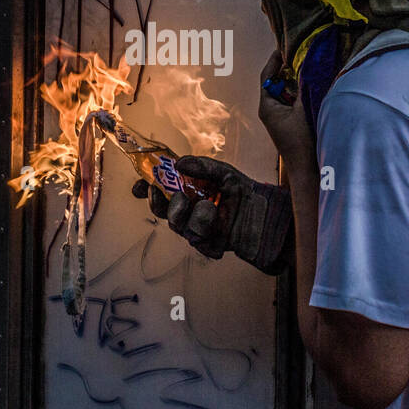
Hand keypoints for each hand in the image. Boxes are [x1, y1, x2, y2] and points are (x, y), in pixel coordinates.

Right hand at [130, 155, 293, 273]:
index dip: (146, 189)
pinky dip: (208, 229)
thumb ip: (201, 166)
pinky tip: (220, 223)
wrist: (270, 215)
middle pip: (163, 212)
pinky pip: (199, 241)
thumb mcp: (223, 172)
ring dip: (192, 215)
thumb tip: (178, 162)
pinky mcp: (209, 245)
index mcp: (189, 193)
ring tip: (210, 206)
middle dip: (161, 204)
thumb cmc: (245, 193)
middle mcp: (190, 212)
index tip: (139, 185)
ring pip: (179, 227)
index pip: (160, 192)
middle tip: (175, 195)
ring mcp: (198, 230)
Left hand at [258, 51, 313, 170]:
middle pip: (277, 82)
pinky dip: (301, 92)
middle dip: (289, 68)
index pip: (267, 76)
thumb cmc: (303, 143)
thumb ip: (305, 85)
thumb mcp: (305, 109)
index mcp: (267, 107)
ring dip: (297, 80)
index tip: (285, 46)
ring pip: (287, 91)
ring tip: (309, 66)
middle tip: (301, 53)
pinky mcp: (289, 123)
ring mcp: (279, 117)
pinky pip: (293, 101)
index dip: (275, 60)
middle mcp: (270, 111)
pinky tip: (314, 87)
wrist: (308, 171)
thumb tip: (307, 64)